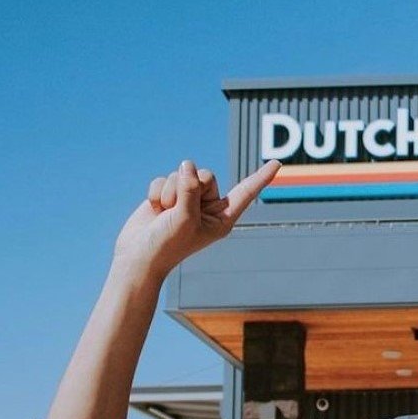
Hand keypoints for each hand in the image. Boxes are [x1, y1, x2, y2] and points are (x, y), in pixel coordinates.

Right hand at [113, 159, 280, 280]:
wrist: (139, 256)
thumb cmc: (167, 244)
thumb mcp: (184, 218)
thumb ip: (190, 189)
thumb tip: (187, 165)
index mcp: (222, 218)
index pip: (246, 192)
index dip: (261, 177)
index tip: (278, 163)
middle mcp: (208, 207)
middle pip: (207, 175)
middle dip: (189, 187)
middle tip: (178, 211)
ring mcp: (188, 200)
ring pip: (184, 174)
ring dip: (170, 192)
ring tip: (165, 214)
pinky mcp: (169, 195)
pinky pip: (165, 177)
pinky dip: (157, 193)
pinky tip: (155, 210)